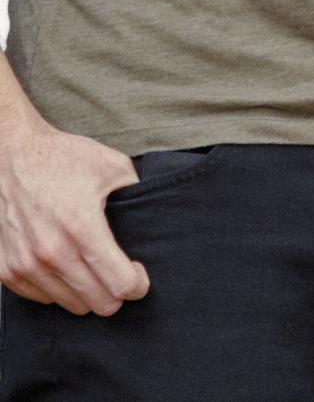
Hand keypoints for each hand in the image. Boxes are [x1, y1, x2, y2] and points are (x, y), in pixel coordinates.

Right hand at [0, 112, 149, 314]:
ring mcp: (26, 265)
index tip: (138, 272)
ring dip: (88, 291)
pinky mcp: (8, 271)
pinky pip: (45, 299)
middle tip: (118, 270)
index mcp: (81, 226)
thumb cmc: (64, 158)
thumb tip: (152, 221)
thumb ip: (136, 195)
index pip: (120, 284)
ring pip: (73, 306)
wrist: (13, 155)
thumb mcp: (112, 165)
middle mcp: (51, 252)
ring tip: (91, 264)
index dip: (138, 284)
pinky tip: (66, 263)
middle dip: (117, 291)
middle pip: (100, 304)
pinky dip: (60, 288)